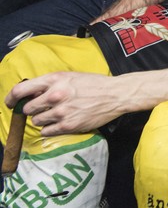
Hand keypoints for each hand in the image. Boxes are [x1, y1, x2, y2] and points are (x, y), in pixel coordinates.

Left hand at [5, 73, 125, 135]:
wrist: (115, 95)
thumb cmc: (94, 84)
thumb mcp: (70, 76)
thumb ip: (50, 84)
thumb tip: (31, 94)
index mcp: (54, 79)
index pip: (21, 90)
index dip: (10, 98)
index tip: (10, 103)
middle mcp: (55, 95)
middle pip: (28, 109)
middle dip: (33, 110)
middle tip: (43, 109)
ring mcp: (61, 111)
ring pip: (36, 121)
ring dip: (42, 120)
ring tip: (55, 115)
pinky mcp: (68, 125)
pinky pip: (47, 131)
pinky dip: (50, 129)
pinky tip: (59, 123)